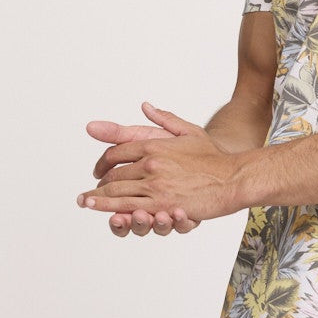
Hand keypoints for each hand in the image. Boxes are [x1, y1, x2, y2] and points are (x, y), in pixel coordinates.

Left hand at [78, 102, 237, 233]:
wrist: (233, 177)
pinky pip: (131, 207)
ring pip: (117, 191)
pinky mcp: (162, 204)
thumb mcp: (188, 131)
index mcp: (154, 145)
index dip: (104, 162)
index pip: (118, 152)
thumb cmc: (214, 157)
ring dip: (98, 198)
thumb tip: (145, 106)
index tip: (99, 169)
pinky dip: (112, 209)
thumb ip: (165, 119)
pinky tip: (103, 211)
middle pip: (114, 173)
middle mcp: (150, 163)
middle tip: (90, 191)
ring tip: (85, 201)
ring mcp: (155, 184)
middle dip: (99, 183)